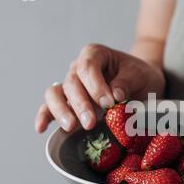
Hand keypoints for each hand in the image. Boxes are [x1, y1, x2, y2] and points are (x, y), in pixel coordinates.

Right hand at [35, 44, 165, 132]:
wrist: (141, 84)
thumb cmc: (139, 77)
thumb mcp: (139, 75)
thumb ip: (127, 82)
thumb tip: (115, 94)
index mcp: (94, 55)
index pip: (88, 67)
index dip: (95, 86)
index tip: (108, 103)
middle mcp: (77, 68)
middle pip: (71, 83)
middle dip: (80, 104)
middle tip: (90, 123)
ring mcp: (70, 86)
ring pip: (55, 94)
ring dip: (61, 111)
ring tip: (71, 127)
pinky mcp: (67, 103)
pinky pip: (49, 107)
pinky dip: (44, 116)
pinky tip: (42, 128)